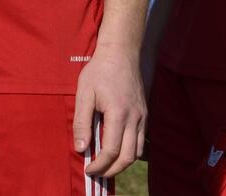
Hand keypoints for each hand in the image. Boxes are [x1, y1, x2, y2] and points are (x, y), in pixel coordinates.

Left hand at [74, 44, 144, 178]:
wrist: (122, 52)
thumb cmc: (99, 71)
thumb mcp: (84, 93)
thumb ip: (82, 122)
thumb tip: (81, 148)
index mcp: (118, 113)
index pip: (111, 151)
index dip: (99, 165)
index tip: (87, 169)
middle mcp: (134, 118)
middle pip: (128, 157)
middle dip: (111, 170)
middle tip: (96, 173)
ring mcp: (142, 116)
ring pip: (138, 151)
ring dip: (122, 163)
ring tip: (106, 165)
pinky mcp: (145, 113)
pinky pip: (141, 140)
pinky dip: (130, 151)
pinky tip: (118, 149)